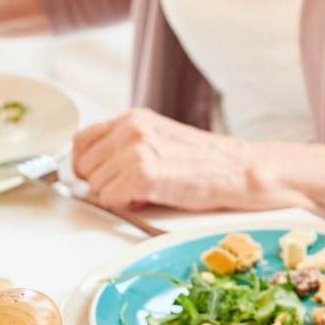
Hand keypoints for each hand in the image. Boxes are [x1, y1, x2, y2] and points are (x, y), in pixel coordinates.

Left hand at [70, 108, 310, 211]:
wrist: (244, 170)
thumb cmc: (211, 163)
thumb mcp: (163, 143)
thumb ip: (128, 149)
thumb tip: (95, 173)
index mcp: (135, 118)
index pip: (80, 142)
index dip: (87, 166)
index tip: (102, 178)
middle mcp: (132, 129)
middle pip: (83, 166)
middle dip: (103, 183)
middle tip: (134, 188)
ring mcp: (136, 151)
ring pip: (95, 185)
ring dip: (117, 196)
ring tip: (148, 192)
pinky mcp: (144, 175)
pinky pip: (109, 199)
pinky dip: (127, 205)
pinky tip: (153, 198)